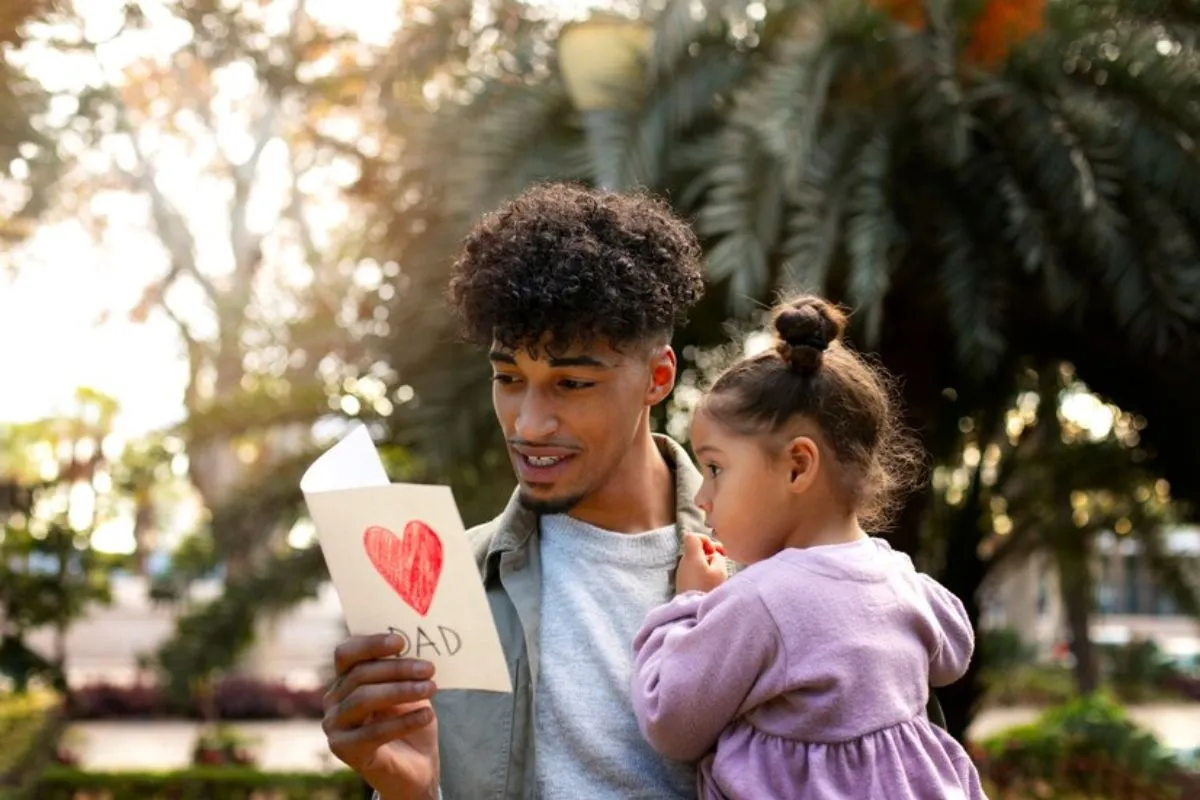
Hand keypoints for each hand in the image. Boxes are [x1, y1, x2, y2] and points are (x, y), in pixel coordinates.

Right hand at [323, 633, 439, 799]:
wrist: (414, 765)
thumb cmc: (410, 719)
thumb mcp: (409, 688)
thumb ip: (404, 669)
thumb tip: (417, 643)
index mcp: (345, 678)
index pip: (347, 653)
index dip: (371, 644)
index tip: (401, 641)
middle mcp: (333, 699)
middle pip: (360, 675)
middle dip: (397, 669)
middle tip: (429, 669)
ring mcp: (335, 725)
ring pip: (363, 699)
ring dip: (401, 691)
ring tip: (431, 688)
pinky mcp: (344, 750)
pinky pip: (373, 732)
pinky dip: (403, 722)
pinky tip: (427, 715)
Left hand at [675, 532, 726, 593]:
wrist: (692, 610)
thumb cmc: (707, 589)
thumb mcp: (719, 570)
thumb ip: (718, 557)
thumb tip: (714, 554)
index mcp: (691, 556)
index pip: (692, 536)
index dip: (705, 539)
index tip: (714, 551)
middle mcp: (683, 561)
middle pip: (695, 548)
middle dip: (709, 552)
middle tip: (721, 561)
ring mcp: (682, 572)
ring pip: (695, 560)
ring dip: (707, 563)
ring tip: (716, 574)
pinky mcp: (683, 582)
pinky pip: (693, 570)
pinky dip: (702, 572)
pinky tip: (709, 582)